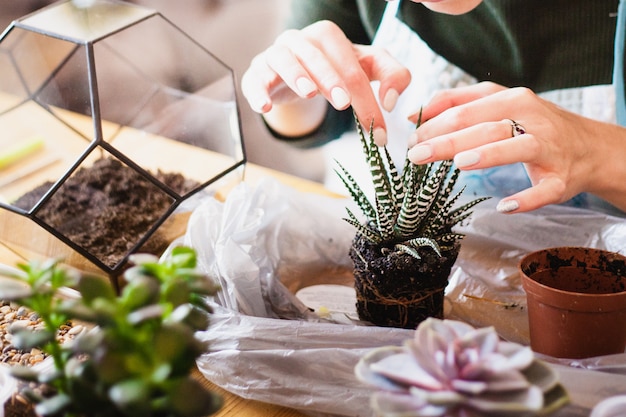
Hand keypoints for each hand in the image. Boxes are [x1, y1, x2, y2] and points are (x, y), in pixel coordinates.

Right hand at [241, 20, 410, 144]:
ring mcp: (275, 54)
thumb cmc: (334, 71)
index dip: (366, 99)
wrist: (297, 78)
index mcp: (327, 36)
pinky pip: (254, 79)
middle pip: (316, 57)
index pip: (350, 67)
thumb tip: (390, 101)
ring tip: (309, 93)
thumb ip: (393, 76)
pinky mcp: (256, 73)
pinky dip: (258, 91)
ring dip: (296, 76)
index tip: (378, 132)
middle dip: (331, 79)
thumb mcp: (367, 70)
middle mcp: (299, 40)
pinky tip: (265, 106)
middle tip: (344, 102)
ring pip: (284, 60)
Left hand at [406, 82, 625, 213]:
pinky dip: (526, 199)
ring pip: (517, 148)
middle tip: (417, 154)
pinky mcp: (561, 178)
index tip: (410, 137)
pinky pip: (545, 190)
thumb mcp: (501, 104)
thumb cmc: (533, 124)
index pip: (467, 109)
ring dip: (489, 155)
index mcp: (513, 99)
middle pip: (485, 127)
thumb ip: (460, 102)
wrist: (589, 146)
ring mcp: (549, 149)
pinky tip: (505, 207)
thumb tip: (418, 113)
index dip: (435, 122)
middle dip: (448, 140)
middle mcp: (532, 120)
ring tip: (460, 163)